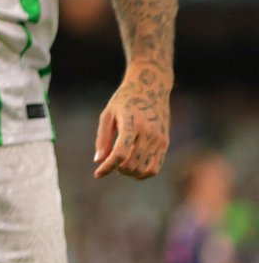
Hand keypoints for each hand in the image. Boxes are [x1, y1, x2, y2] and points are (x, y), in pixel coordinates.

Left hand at [93, 65, 170, 179]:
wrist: (151, 88)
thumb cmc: (124, 100)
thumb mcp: (108, 114)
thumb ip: (103, 138)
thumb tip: (99, 161)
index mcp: (131, 123)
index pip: (120, 153)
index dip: (107, 167)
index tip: (97, 174)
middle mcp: (148, 133)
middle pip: (131, 164)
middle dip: (117, 169)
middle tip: (110, 162)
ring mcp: (159, 139)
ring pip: (144, 169)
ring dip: (130, 173)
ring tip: (121, 164)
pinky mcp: (165, 143)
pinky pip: (156, 167)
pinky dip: (143, 173)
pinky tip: (133, 167)